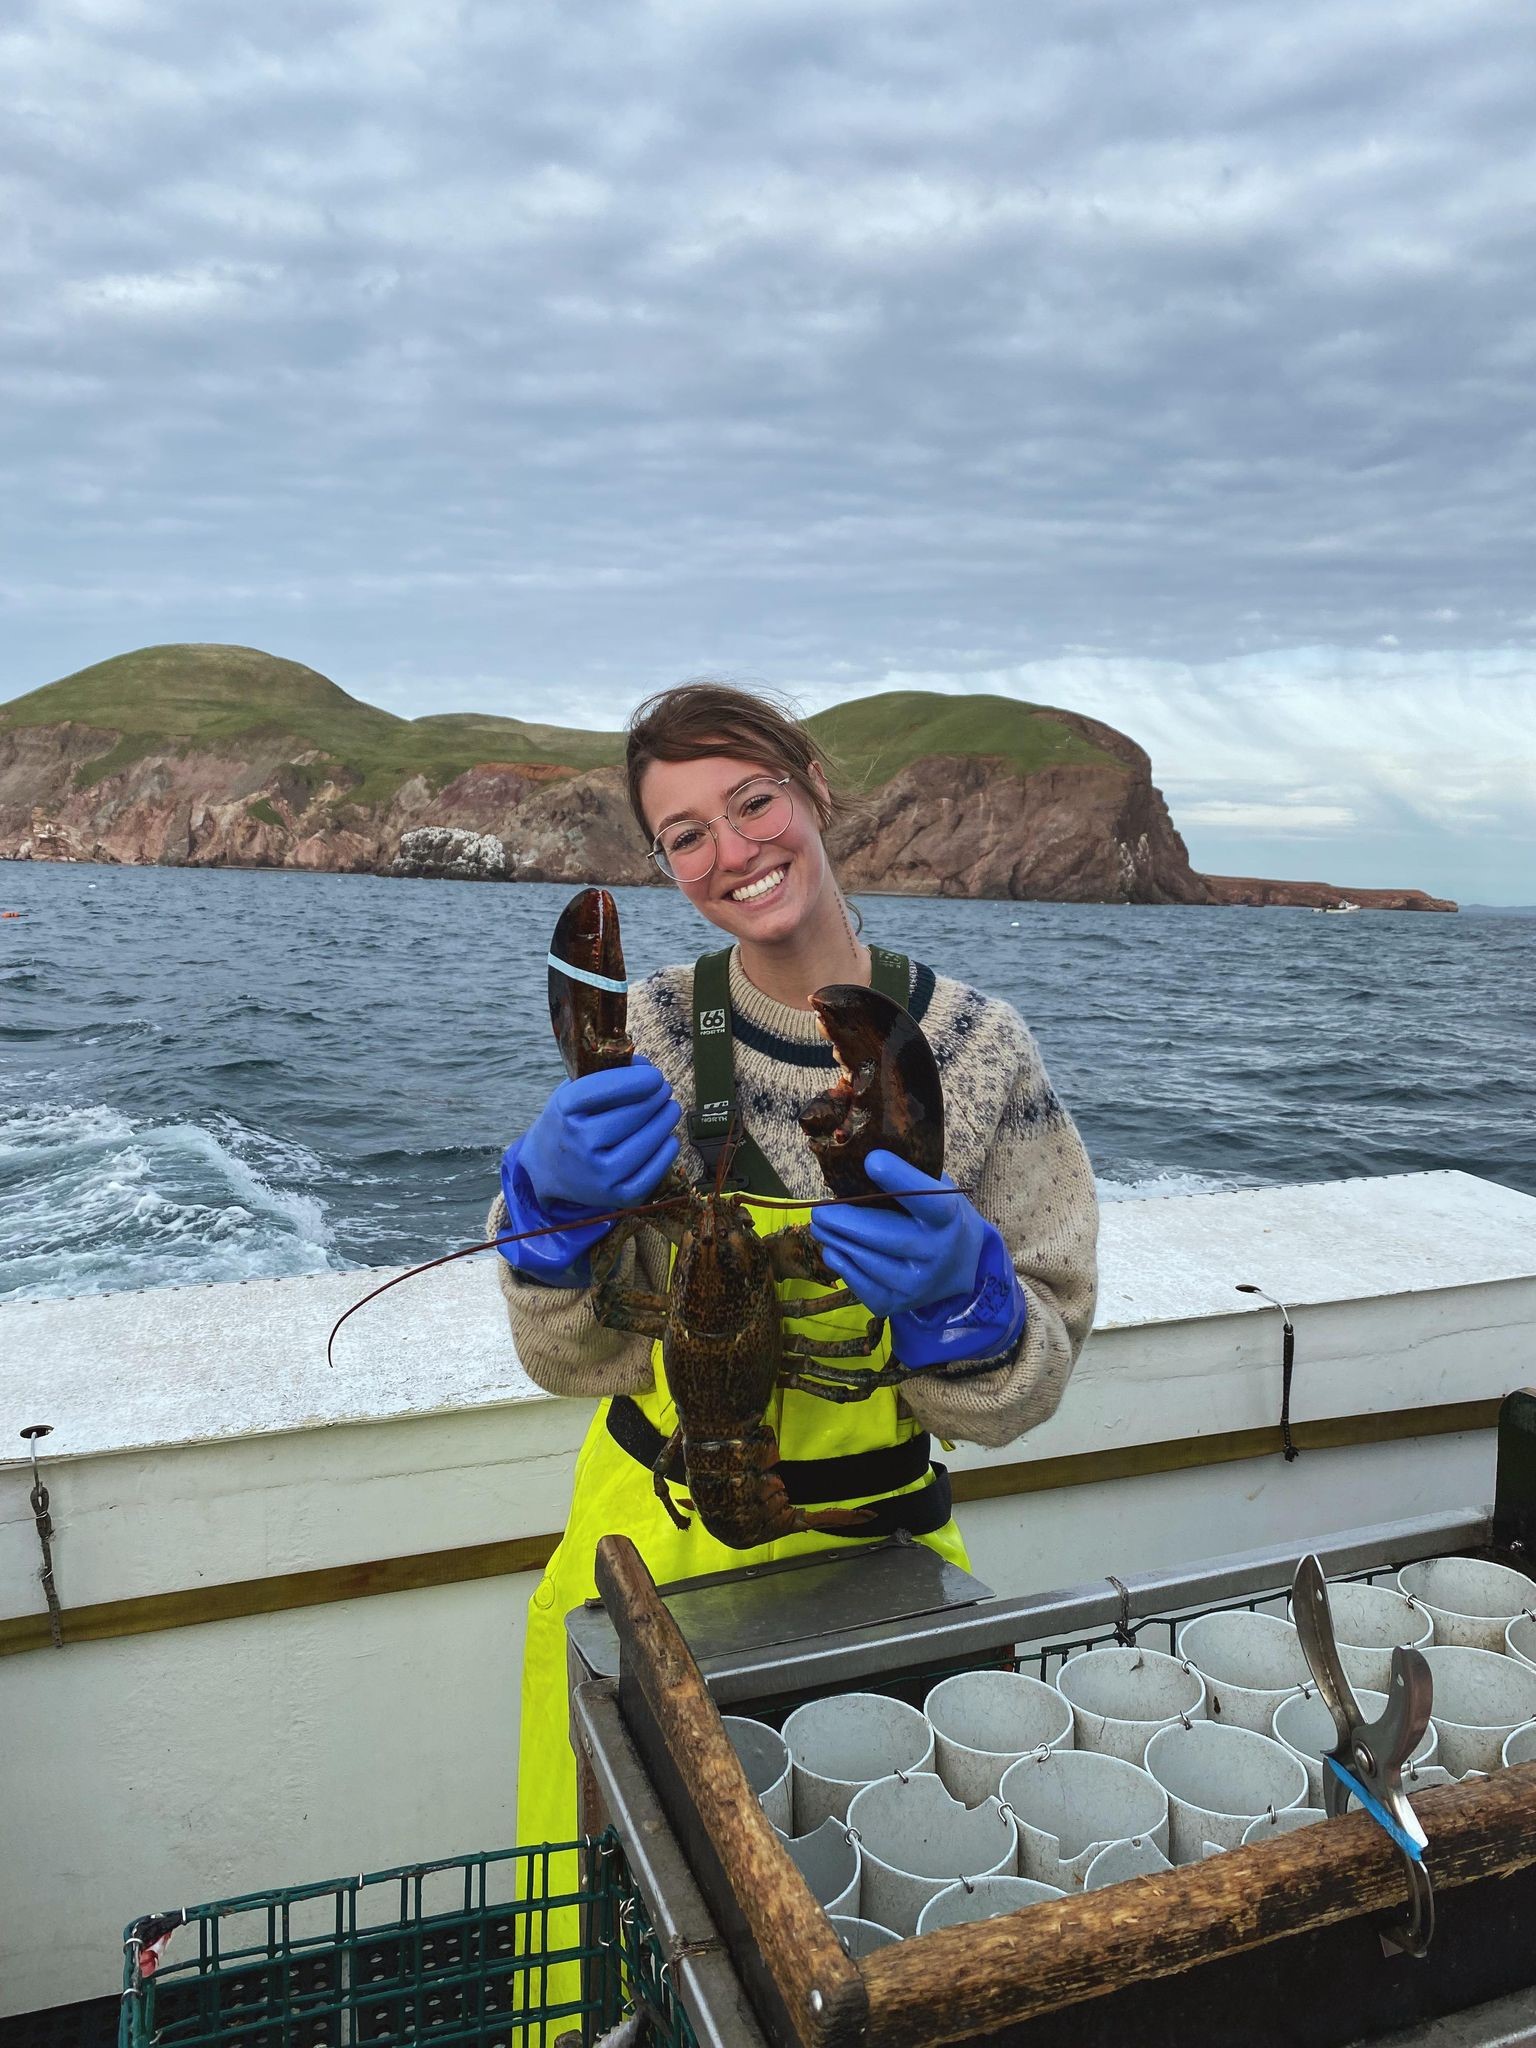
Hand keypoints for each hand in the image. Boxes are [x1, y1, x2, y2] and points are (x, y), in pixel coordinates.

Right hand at [521, 1060, 680, 1214]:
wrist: (546, 1169)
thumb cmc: (567, 1122)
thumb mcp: (571, 1093)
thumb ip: (604, 1075)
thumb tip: (645, 1066)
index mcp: (564, 1110)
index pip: (603, 1089)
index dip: (636, 1080)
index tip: (655, 1075)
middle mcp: (579, 1143)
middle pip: (632, 1116)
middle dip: (656, 1099)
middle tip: (665, 1090)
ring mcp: (598, 1174)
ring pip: (646, 1142)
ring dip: (665, 1121)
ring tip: (670, 1109)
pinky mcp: (616, 1196)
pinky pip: (652, 1173)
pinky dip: (666, 1152)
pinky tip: (668, 1138)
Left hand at [810, 1148, 986, 1317]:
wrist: (962, 1266)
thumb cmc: (939, 1217)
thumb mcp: (937, 1190)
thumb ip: (907, 1177)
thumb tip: (857, 1156)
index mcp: (948, 1217)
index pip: (926, 1199)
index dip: (900, 1180)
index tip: (871, 1161)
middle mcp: (936, 1253)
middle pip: (883, 1236)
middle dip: (843, 1220)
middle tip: (818, 1209)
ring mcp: (917, 1283)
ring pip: (866, 1261)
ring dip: (836, 1241)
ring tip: (820, 1226)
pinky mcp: (897, 1303)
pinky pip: (860, 1284)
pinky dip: (841, 1264)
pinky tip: (833, 1250)